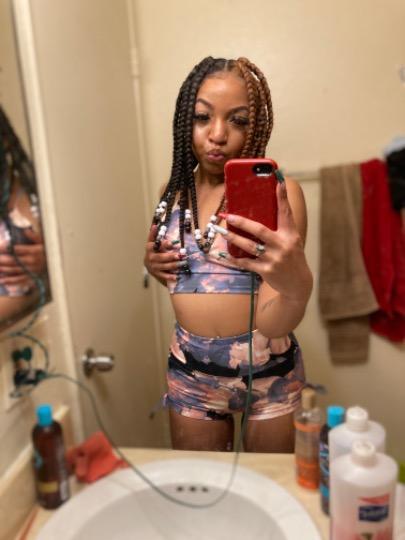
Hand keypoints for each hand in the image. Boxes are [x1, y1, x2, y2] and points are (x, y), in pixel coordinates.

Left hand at [0, 229, 45, 286]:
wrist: (58, 264)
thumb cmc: (49, 251)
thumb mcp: (44, 241)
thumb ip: (34, 236)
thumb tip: (26, 230)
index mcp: (34, 251)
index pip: (17, 249)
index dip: (6, 248)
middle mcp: (32, 262)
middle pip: (14, 261)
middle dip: (2, 260)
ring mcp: (32, 271)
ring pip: (15, 271)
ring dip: (4, 270)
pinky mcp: (32, 278)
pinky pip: (20, 280)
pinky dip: (11, 281)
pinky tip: (3, 281)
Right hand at [144, 225, 181, 283]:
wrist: (149, 264)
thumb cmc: (154, 250)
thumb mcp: (153, 242)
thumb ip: (154, 235)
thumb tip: (155, 225)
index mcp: (149, 248)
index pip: (156, 245)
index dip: (163, 244)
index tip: (171, 243)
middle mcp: (150, 257)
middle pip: (161, 257)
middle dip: (171, 256)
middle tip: (180, 255)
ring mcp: (153, 267)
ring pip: (164, 266)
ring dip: (173, 265)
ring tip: (182, 264)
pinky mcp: (156, 274)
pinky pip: (164, 275)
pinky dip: (170, 276)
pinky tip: (177, 276)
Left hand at [217, 181, 312, 302]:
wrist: (298, 284)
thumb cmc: (292, 257)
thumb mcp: (292, 240)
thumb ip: (281, 227)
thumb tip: (266, 208)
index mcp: (290, 234)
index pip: (286, 212)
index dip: (282, 197)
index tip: (278, 181)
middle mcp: (282, 245)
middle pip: (259, 230)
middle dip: (241, 222)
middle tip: (227, 215)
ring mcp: (273, 259)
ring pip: (249, 246)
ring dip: (233, 238)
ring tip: (221, 232)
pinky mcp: (266, 270)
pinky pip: (246, 262)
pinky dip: (234, 258)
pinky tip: (223, 254)